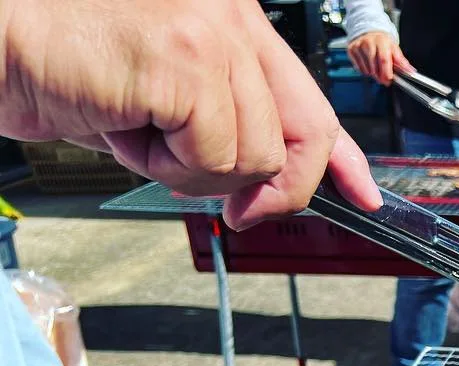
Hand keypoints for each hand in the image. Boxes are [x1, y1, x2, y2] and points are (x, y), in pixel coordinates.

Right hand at [0, 0, 380, 229]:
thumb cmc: (55, 61)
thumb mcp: (157, 101)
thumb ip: (218, 127)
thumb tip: (263, 185)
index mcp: (228, 15)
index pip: (310, 94)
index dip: (341, 154)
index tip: (362, 192)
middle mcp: (229, 14)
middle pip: (305, 129)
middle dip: (281, 187)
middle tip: (242, 211)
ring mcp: (210, 33)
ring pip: (259, 155)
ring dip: (194, 171)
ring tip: (137, 129)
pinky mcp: (185, 62)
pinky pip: (218, 157)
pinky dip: (168, 165)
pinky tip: (124, 124)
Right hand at [347, 30, 412, 86]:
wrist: (368, 32)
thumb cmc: (382, 42)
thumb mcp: (394, 48)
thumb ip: (401, 61)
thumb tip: (410, 70)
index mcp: (381, 41)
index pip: (383, 59)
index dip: (386, 72)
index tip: (389, 80)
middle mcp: (368, 42)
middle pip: (374, 67)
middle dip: (380, 77)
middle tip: (384, 78)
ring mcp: (358, 46)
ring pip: (367, 70)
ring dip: (373, 74)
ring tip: (377, 68)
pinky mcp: (351, 50)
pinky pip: (359, 69)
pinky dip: (365, 71)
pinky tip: (368, 65)